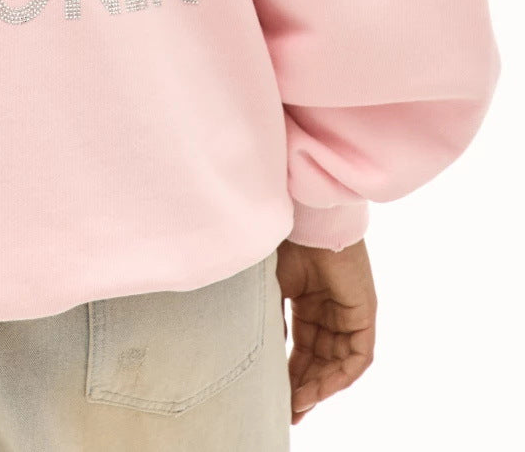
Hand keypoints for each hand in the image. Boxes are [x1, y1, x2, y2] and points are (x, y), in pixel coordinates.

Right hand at [276, 238, 375, 424]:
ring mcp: (349, 315)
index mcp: (308, 304)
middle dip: (305, 388)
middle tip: (288, 410)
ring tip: (299, 403)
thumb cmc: (285, 246)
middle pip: (321, 362)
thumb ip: (273, 322)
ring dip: (320, 386)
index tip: (277, 399)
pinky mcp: (365, 315)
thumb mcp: (272, 290)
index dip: (291, 375)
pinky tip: (320, 389)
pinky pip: (358, 357)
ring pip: (339, 364)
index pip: (303, 350)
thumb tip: (265, 358)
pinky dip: (341, 376)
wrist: (306, 221)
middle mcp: (331, 313)